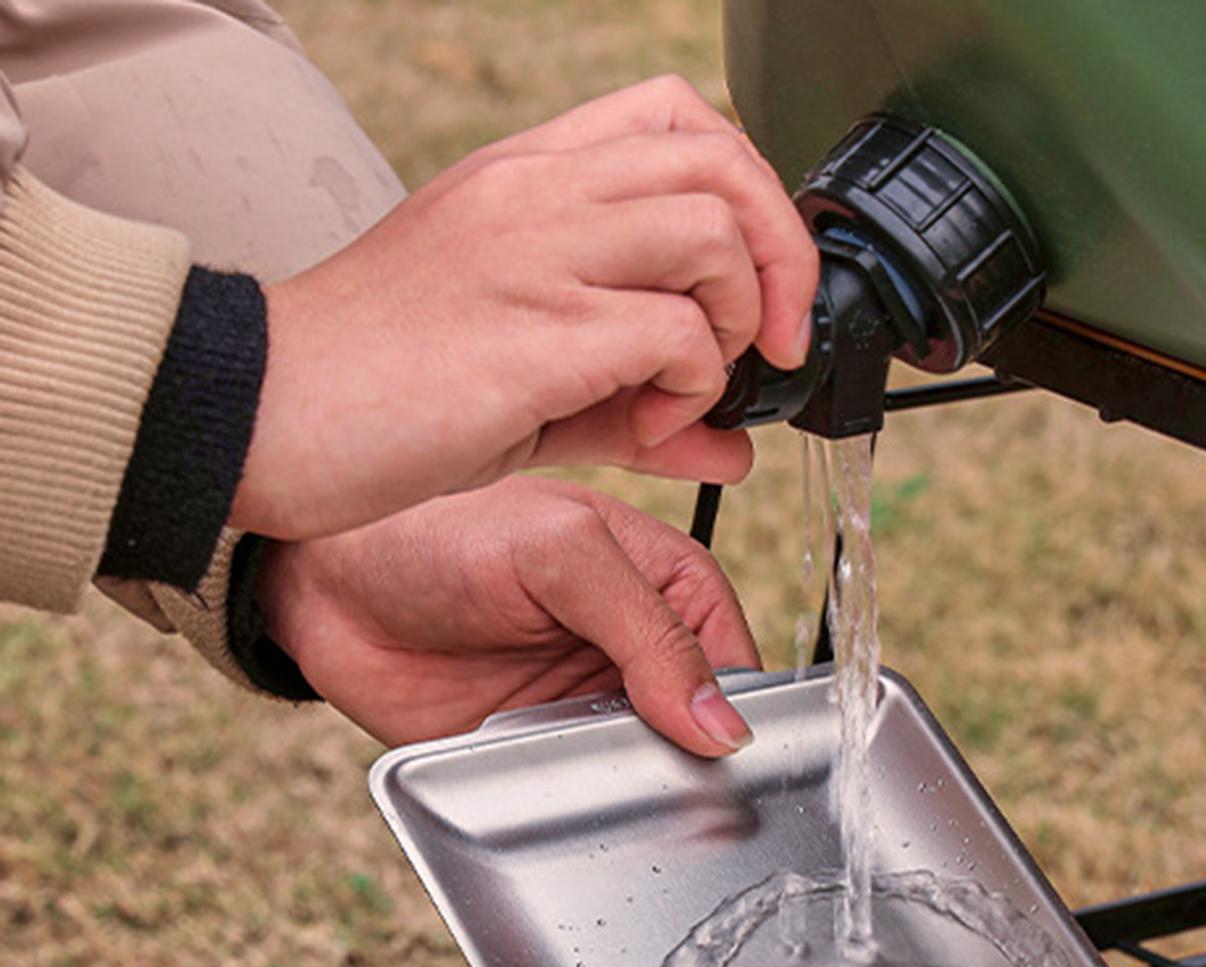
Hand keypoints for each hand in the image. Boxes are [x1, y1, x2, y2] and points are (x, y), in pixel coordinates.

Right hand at [232, 76, 817, 539]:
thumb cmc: (381, 390)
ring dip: (736, 322)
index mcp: (527, 178)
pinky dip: (691, 388)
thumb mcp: (529, 380)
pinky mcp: (531, 331)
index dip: (752, 195)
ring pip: (713, 230)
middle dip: (783, 260)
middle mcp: (534, 193)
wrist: (257, 415)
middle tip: (770, 347)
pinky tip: (644, 427)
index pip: (681, 117)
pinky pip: (674, 332)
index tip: (759, 286)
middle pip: (723, 162)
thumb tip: (736, 444)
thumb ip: (638, 403)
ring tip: (687, 388)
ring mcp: (532, 253)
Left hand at [253, 475, 762, 752]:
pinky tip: (572, 802)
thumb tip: (721, 721)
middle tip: (669, 780)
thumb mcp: (561, 553)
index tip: (725, 753)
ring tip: (612, 787)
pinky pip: (585, 797)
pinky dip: (585, 807)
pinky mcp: (541, 755)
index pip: (738, 665)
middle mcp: (639, 651)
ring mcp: (591, 706)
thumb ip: (649, 632)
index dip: (739, 713)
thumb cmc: (438, 531)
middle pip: (704, 732)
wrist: (323, 585)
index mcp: (668, 585)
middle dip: (695, 762)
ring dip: (639, 788)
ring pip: (652, 772)